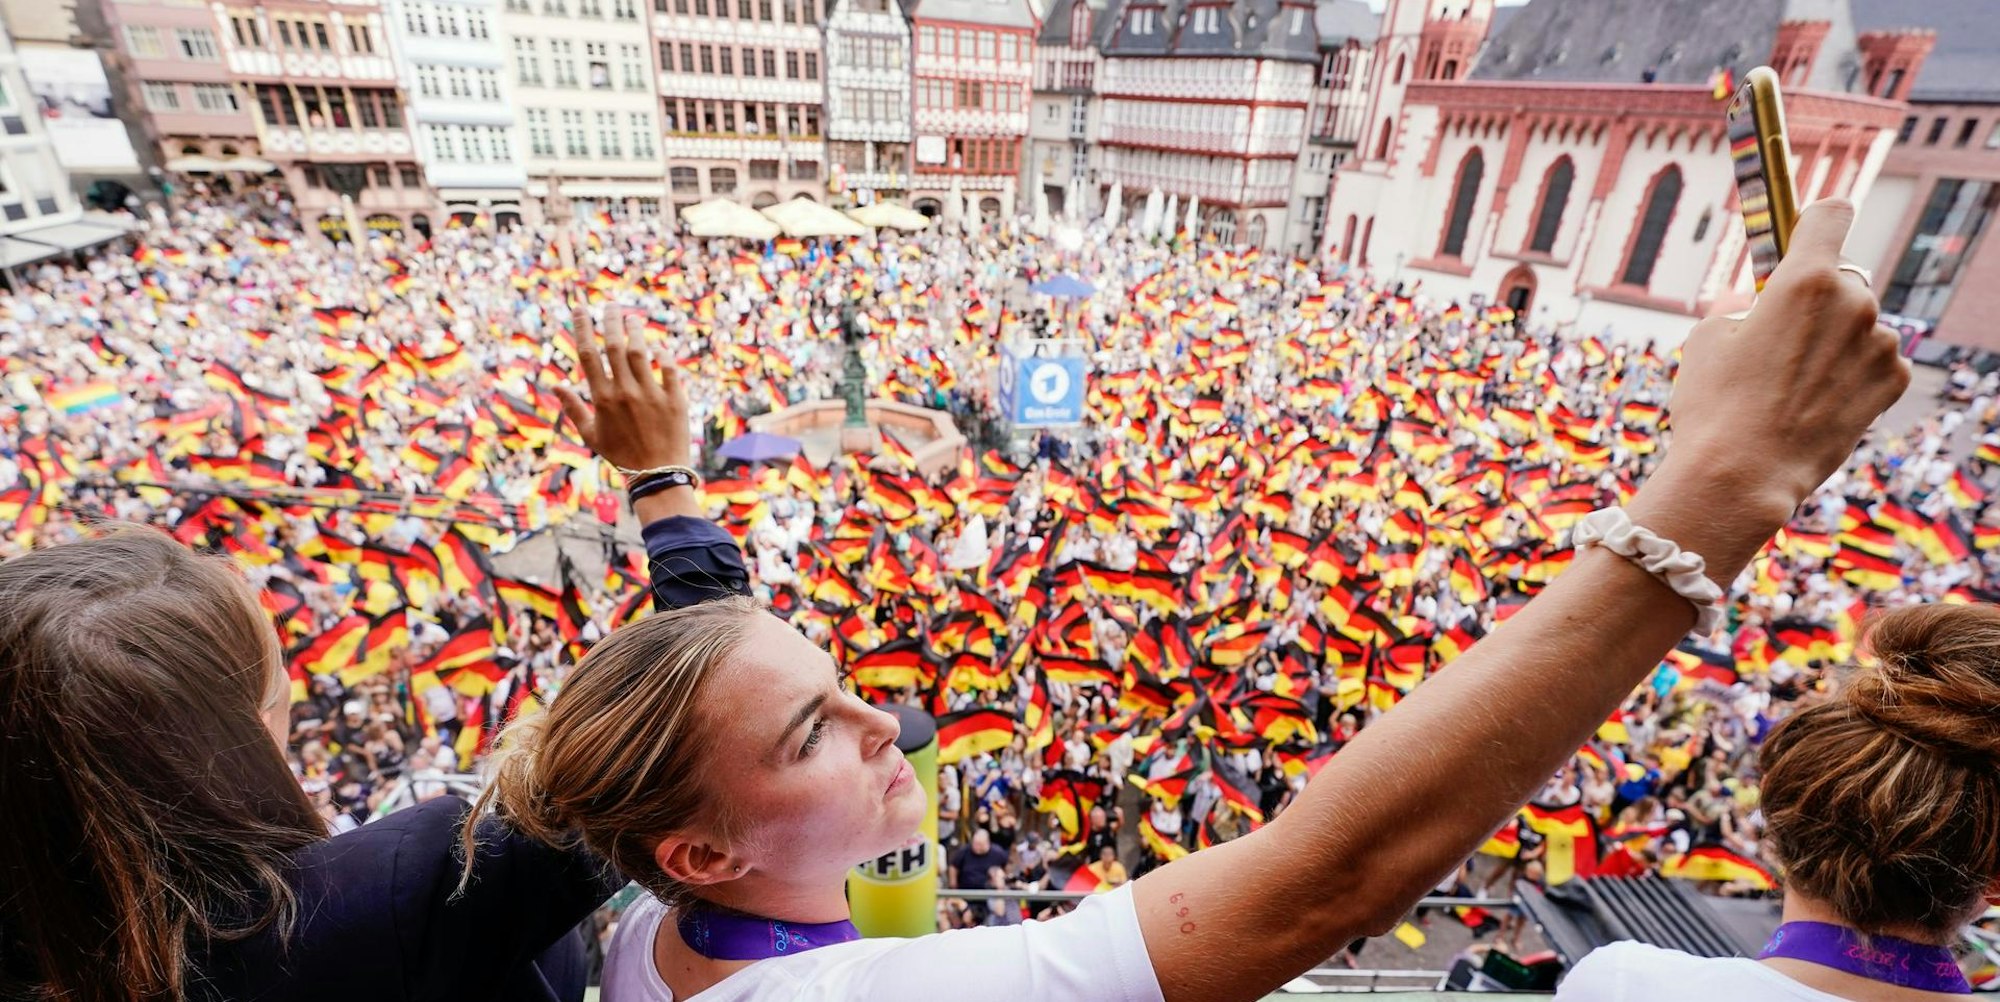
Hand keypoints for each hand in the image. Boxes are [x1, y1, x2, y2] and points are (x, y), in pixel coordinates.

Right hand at [551, 307, 690, 471]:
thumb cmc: (620, 455)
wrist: (657, 474)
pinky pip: (669, 368)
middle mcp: (625, 392)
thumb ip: (574, 408)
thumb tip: (556, 384)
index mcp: (602, 398)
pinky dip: (664, 354)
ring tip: (633, 319)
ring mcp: (651, 394)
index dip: (582, 328)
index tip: (580, 308)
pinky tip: (658, 347)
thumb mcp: (591, 434)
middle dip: (611, 320)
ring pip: (642, 352)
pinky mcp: (675, 399)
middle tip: (611, 305)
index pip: (588, 354)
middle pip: (615, 346)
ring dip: (636, 331)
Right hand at [1659, 199, 1908, 525]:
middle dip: (1814, 299)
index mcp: (1805, 279)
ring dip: (1834, 339)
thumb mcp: (1708, 336)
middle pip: (1840, 278)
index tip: (1802, 235)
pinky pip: (1874, 358)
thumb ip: (1745, 302)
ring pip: (1857, 322)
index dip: (1813, 222)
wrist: (1742, 476)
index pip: (1830, 215)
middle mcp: (1853, 302)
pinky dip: (1851, 371)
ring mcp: (1880, 343)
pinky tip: (1817, 400)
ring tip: (1793, 383)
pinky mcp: (1892, 381)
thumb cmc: (1714, 405)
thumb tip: (1762, 300)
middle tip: (1778, 340)